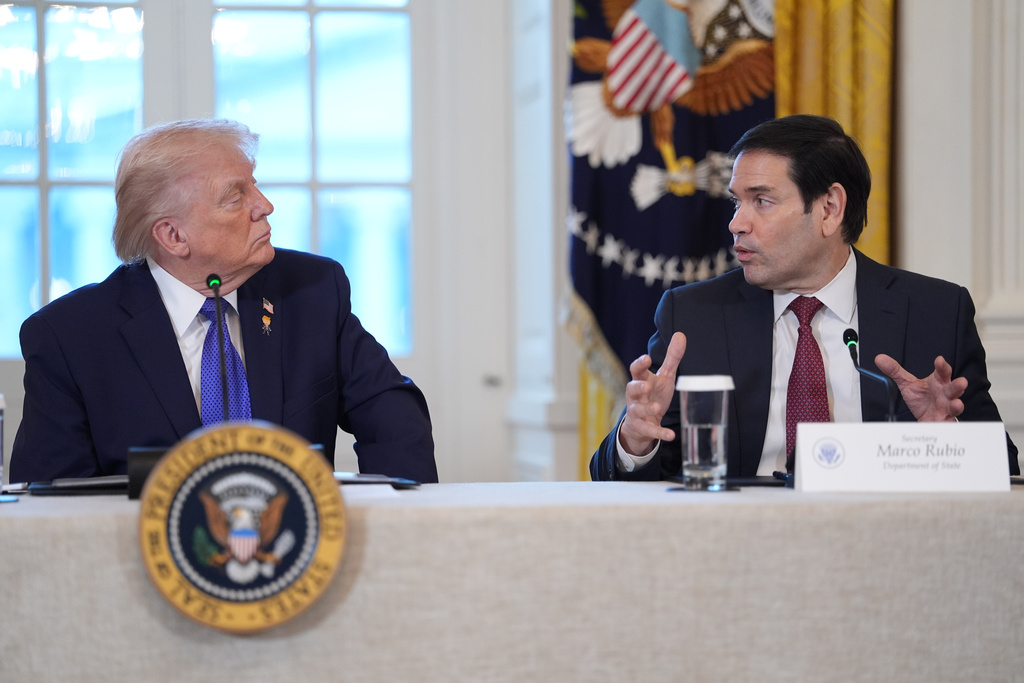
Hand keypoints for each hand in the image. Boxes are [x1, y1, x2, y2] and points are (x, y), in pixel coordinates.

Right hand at [619, 332, 685, 454]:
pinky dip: (659, 432)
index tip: (646, 358)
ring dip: (646, 409)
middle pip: (631, 388)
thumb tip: (681, 334)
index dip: (640, 364)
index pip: (636, 370)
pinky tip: (670, 435)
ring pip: (637, 409)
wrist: (642, 423)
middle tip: (646, 386)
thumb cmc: (653, 395)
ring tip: (656, 408)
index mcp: (641, 380)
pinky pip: (649, 429)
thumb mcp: (664, 376)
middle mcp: (635, 396)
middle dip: (637, 387)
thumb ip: (672, 358)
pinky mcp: (642, 427)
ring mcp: (636, 412)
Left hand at [874, 353, 965, 421]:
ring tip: (957, 403)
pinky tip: (949, 419)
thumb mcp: (907, 383)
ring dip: (957, 405)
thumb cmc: (922, 399)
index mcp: (937, 382)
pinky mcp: (945, 419)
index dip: (942, 366)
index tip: (939, 360)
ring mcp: (947, 407)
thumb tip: (880, 359)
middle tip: (962, 382)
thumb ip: (895, 371)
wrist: (925, 418)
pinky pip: (949, 420)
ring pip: (955, 405)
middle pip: (953, 388)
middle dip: (958, 385)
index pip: (942, 372)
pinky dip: (949, 420)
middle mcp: (944, 393)